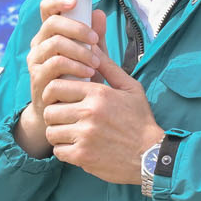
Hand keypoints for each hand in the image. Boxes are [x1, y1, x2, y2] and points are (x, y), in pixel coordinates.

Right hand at [15, 0, 105, 157]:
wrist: (65, 113)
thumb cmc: (79, 81)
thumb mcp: (91, 57)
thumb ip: (95, 37)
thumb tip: (99, 13)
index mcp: (51, 34)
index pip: (47, 9)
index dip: (58, 1)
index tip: (75, 1)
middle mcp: (39, 44)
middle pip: (52, 23)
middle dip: (77, 28)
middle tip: (95, 40)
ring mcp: (36, 61)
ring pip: (55, 43)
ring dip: (79, 50)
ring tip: (95, 63)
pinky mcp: (38, 78)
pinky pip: (55, 64)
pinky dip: (75, 66)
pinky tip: (88, 73)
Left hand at [42, 53, 160, 184]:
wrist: (151, 155)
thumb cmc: (140, 120)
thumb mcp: (129, 88)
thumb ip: (107, 66)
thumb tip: (91, 44)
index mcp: (98, 94)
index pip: (55, 87)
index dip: (52, 93)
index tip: (58, 99)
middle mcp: (89, 113)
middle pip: (49, 111)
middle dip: (54, 114)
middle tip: (64, 118)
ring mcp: (85, 136)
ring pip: (51, 132)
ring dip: (58, 133)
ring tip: (71, 132)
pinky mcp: (82, 156)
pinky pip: (57, 151)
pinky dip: (64, 150)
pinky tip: (76, 147)